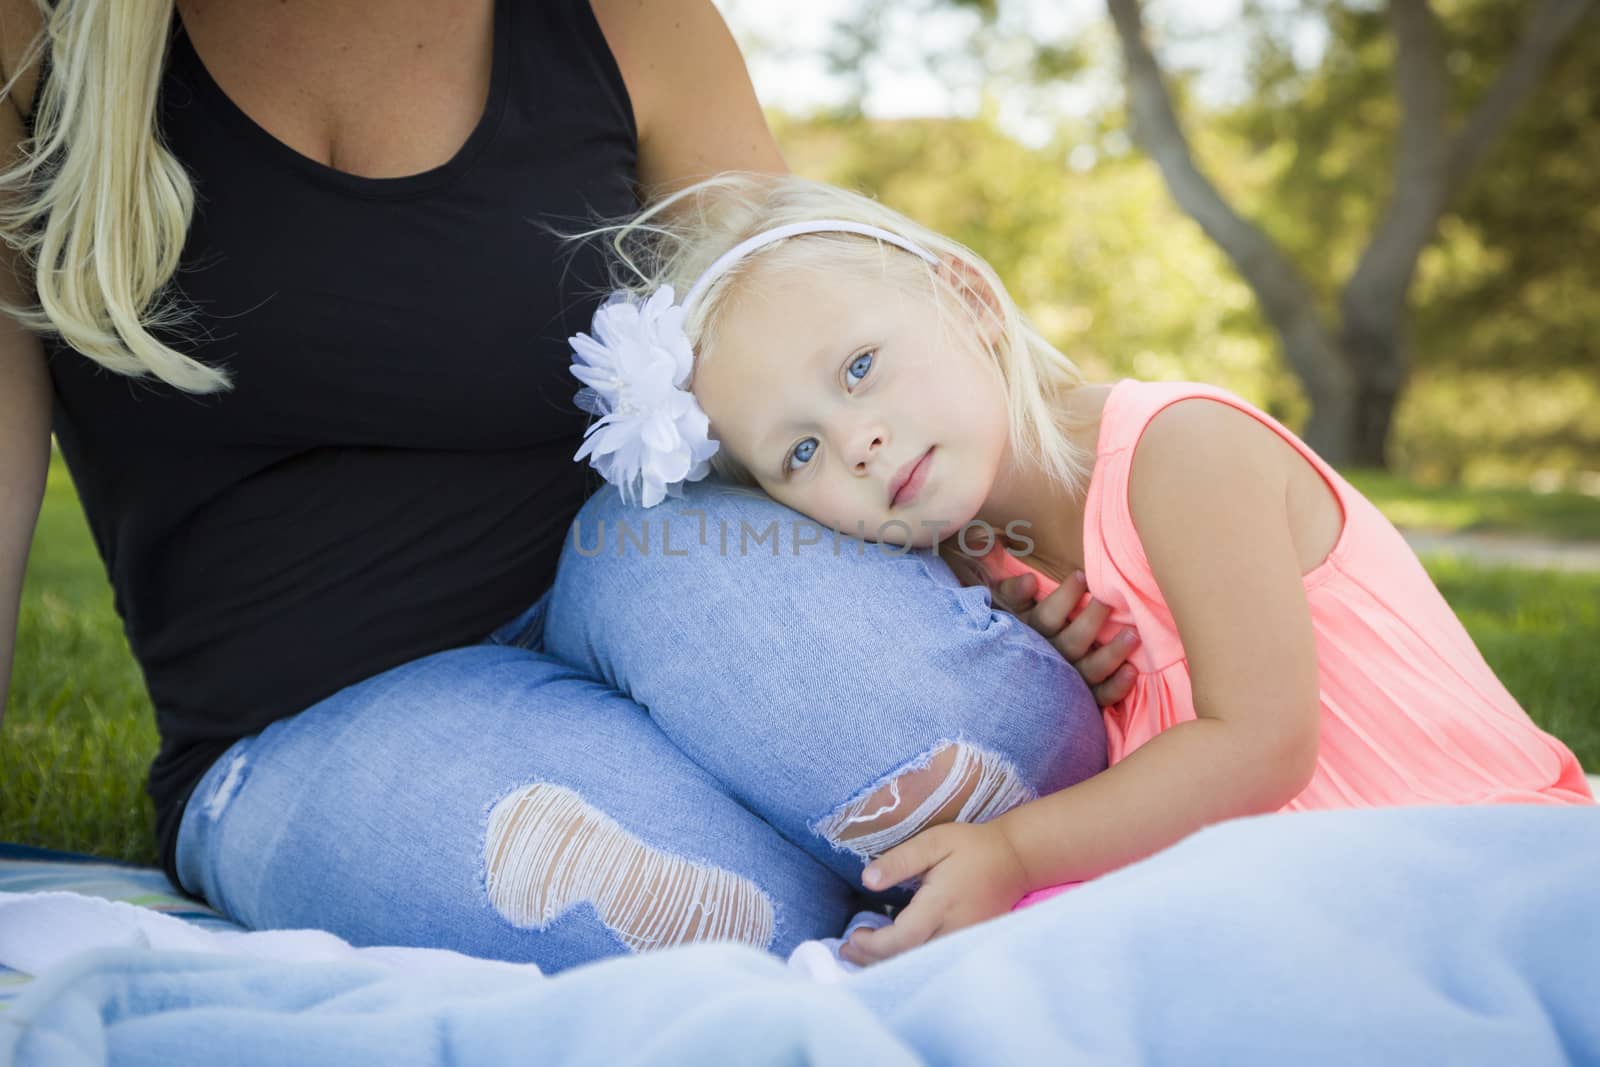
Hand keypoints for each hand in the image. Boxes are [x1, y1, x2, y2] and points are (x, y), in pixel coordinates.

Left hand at [838, 821, 1031, 965]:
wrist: (1016, 860)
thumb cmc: (972, 847)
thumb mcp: (934, 842)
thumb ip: (900, 860)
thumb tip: (867, 880)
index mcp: (942, 904)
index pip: (902, 939)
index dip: (873, 944)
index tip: (853, 935)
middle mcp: (954, 929)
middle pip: (908, 960)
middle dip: (872, 960)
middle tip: (846, 949)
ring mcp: (965, 941)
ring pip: (920, 965)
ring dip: (888, 964)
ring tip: (860, 954)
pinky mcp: (969, 944)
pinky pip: (933, 961)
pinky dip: (908, 961)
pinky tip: (891, 953)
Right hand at [993, 569, 1138, 707]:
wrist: (1011, 687)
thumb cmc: (1017, 633)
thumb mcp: (1006, 610)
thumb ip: (1014, 593)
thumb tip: (1030, 580)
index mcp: (1031, 637)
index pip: (1046, 617)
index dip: (1064, 597)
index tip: (1081, 576)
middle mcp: (1050, 661)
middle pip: (1072, 642)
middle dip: (1092, 620)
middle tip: (1108, 600)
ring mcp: (1067, 683)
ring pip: (1091, 670)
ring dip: (1112, 653)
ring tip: (1133, 634)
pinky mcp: (1082, 700)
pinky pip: (1100, 696)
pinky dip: (1116, 686)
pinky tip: (1131, 671)